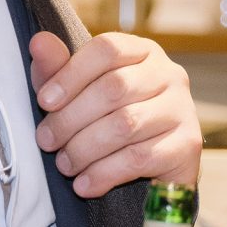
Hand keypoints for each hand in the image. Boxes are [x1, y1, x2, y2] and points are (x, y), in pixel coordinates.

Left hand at [29, 31, 200, 197]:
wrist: (153, 170)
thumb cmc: (110, 121)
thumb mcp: (78, 93)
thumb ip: (58, 70)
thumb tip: (38, 42)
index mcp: (143, 52)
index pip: (107, 49)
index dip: (71, 74)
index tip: (44, 102)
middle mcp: (169, 75)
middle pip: (114, 88)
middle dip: (71, 118)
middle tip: (46, 141)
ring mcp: (183, 109)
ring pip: (125, 125)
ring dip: (84, 149)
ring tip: (64, 165)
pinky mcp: (188, 146)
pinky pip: (140, 158)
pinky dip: (104, 174)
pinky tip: (85, 184)